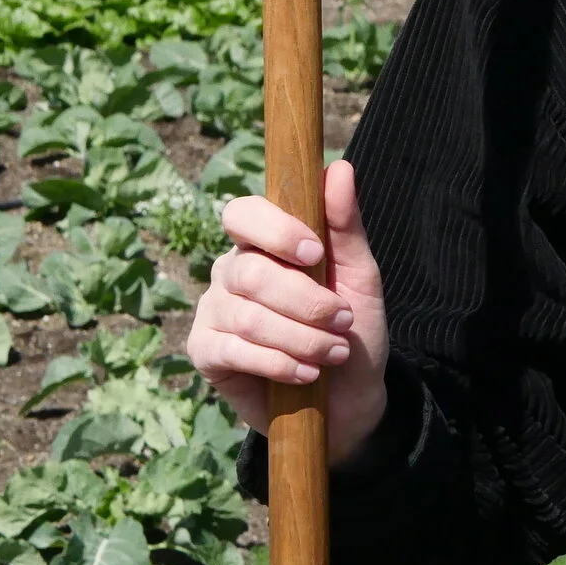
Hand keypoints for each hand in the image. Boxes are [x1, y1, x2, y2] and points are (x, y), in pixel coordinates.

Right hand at [188, 160, 390, 465]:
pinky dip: (279, 363)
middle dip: (306, 301)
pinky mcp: (205, 352)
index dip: (274, 230)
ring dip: (302, 338)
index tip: (315, 253)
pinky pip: (233, 350)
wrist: (347, 397)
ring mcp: (213, 311)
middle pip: (250, 271)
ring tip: (334, 352)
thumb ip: (345, 225)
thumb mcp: (360, 276)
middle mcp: (230, 271)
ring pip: (247, 315)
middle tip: (343, 322)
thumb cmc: (351, 328)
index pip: (243, 214)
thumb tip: (338, 167)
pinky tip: (306, 374)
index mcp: (263, 243)